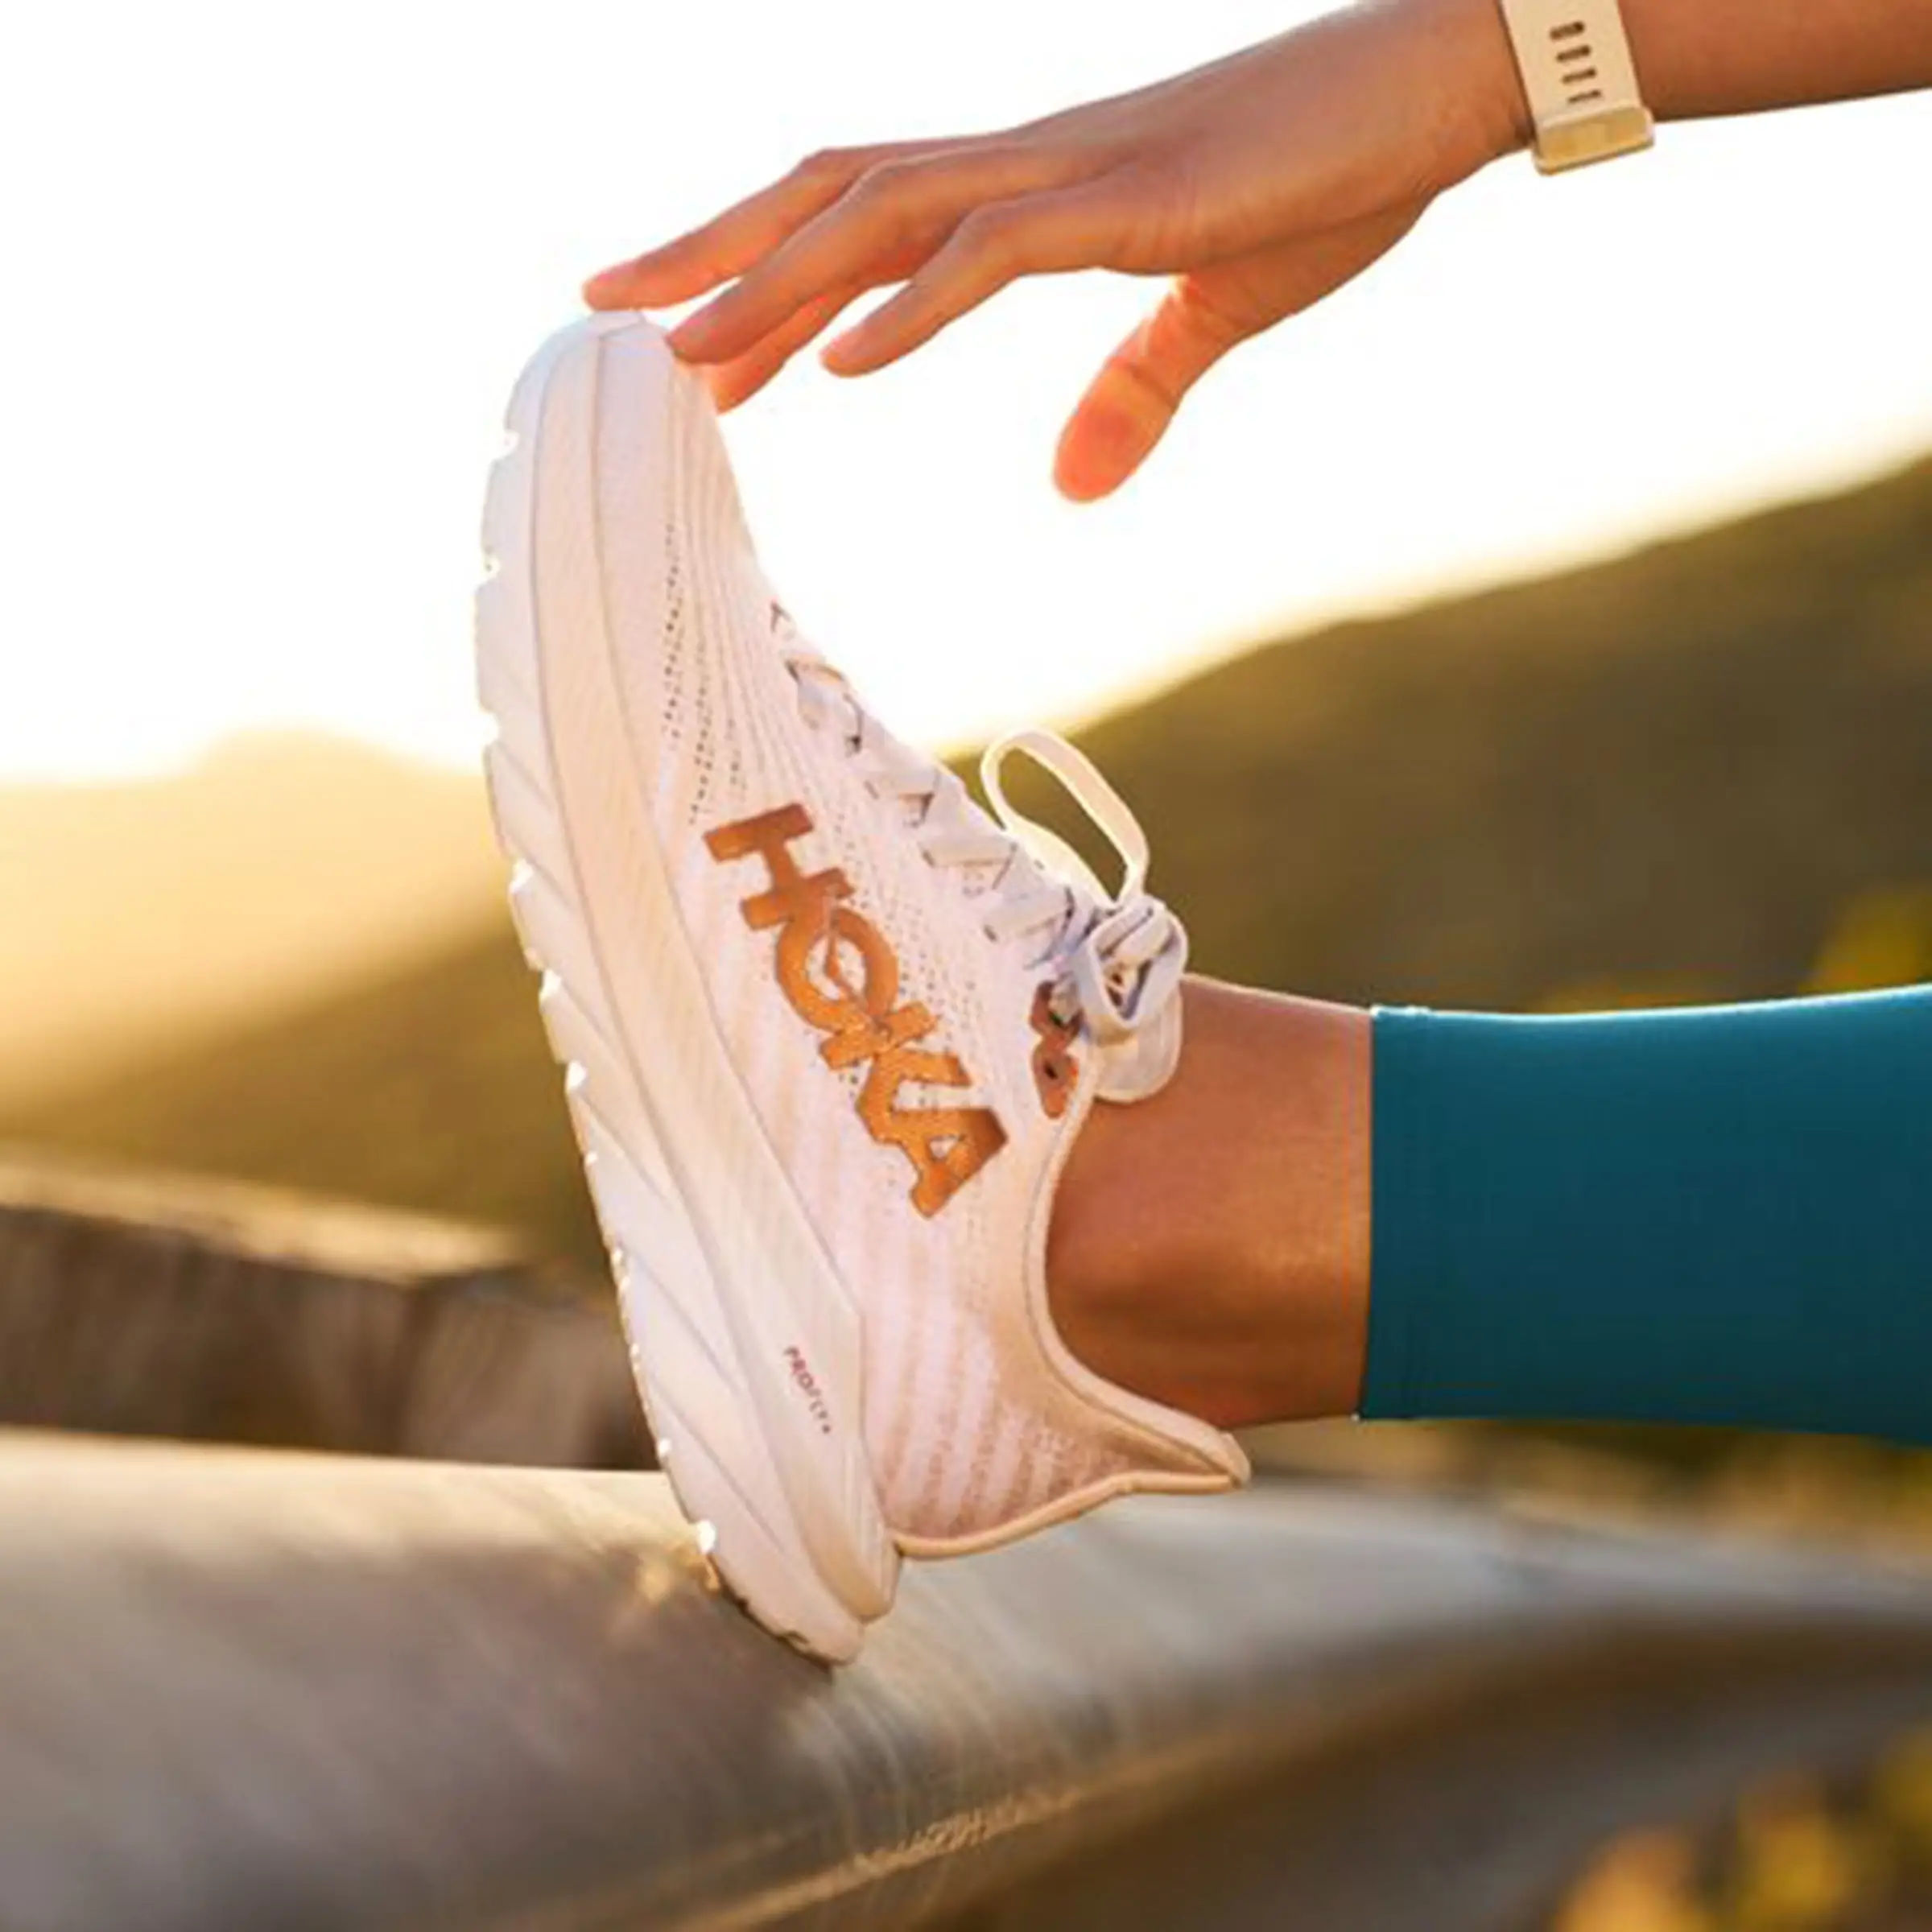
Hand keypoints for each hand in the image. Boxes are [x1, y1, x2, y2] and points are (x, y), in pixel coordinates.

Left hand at [586, 0, 1525, 498]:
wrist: (1439, 81)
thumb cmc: (1332, 180)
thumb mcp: (1215, 312)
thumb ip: (1133, 394)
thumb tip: (1067, 486)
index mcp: (1036, 191)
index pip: (864, 216)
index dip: (763, 267)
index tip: (683, 331)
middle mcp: (1027, 166)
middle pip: (831, 196)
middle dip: (714, 257)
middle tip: (607, 317)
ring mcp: (1076, 173)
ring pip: (885, 214)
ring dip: (778, 284)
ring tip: (685, 352)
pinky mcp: (1136, 199)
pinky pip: (1001, 250)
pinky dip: (916, 304)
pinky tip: (846, 364)